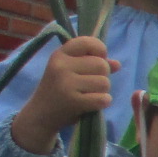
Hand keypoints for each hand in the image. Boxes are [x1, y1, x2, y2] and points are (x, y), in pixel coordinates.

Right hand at [11, 36, 116, 154]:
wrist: (41, 114)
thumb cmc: (59, 89)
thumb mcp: (70, 71)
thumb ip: (92, 64)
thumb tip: (117, 64)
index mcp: (60, 54)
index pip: (88, 42)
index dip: (100, 50)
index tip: (97, 59)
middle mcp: (61, 66)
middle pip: (102, 65)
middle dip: (102, 76)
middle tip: (90, 84)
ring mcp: (66, 83)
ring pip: (104, 82)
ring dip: (103, 91)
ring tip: (89, 94)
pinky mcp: (73, 101)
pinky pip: (103, 99)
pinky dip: (103, 102)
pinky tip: (92, 104)